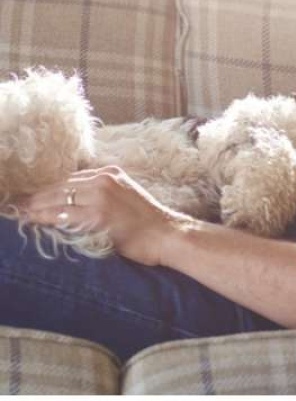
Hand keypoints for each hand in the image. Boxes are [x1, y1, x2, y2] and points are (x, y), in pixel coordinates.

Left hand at [21, 166, 193, 265]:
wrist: (166, 234)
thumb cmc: (147, 221)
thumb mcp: (125, 196)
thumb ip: (102, 193)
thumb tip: (73, 201)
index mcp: (110, 173)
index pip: (69, 179)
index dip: (48, 189)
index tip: (31, 198)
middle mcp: (104, 179)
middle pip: (60, 186)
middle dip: (37, 197)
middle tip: (18, 207)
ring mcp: (101, 196)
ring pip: (58, 199)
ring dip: (37, 208)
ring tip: (22, 215)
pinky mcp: (98, 215)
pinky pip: (64, 215)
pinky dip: (47, 219)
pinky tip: (36, 222)